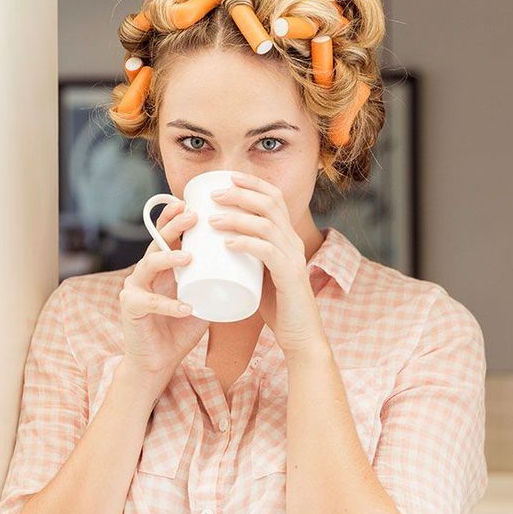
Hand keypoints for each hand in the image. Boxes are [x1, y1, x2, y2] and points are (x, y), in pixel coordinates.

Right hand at [119, 199, 208, 378]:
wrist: (159, 361)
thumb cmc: (182, 328)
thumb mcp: (203, 298)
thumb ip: (219, 281)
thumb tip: (253, 263)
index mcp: (162, 266)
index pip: (167, 235)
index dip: (176, 216)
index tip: (194, 202)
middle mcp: (145, 272)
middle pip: (156, 241)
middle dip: (173, 227)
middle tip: (193, 217)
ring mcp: (134, 289)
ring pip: (148, 266)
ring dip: (168, 258)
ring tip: (189, 256)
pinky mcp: (130, 308)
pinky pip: (150, 304)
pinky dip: (170, 305)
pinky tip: (186, 307)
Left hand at [207, 172, 325, 353]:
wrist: (300, 336)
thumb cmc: (277, 306)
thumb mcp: (261, 273)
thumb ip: (249, 257)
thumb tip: (218, 243)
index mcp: (288, 238)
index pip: (275, 198)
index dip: (253, 183)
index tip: (228, 177)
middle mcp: (294, 243)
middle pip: (271, 204)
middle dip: (241, 194)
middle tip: (213, 196)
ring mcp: (294, 258)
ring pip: (267, 225)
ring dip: (237, 217)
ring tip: (212, 219)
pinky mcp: (290, 277)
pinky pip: (268, 252)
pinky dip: (246, 244)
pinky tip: (227, 244)